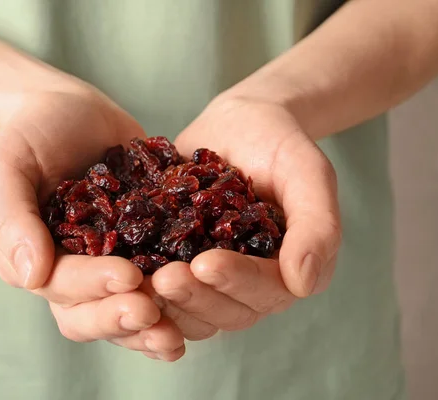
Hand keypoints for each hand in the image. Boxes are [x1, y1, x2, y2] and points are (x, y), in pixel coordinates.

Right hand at [0, 90, 183, 360]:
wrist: (75, 111)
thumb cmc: (32, 134)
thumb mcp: (6, 166)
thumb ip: (11, 218)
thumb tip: (31, 277)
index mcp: (39, 260)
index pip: (62, 287)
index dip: (93, 287)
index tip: (128, 275)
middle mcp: (77, 272)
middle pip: (94, 315)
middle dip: (121, 318)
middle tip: (152, 311)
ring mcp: (114, 264)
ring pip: (128, 311)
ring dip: (152, 326)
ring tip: (177, 332)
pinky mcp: (148, 248)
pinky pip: (163, 282)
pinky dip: (181, 299)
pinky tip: (206, 298)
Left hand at [151, 96, 341, 339]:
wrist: (239, 124)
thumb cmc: (279, 142)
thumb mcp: (307, 173)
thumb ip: (317, 225)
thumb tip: (304, 283)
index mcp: (289, 269)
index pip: (268, 291)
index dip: (237, 282)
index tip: (207, 263)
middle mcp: (252, 284)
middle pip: (227, 312)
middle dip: (195, 297)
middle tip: (163, 278)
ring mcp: (214, 279)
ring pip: (193, 312)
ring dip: (167, 303)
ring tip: (137, 281)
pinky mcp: (181, 265)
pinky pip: (164, 291)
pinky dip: (143, 291)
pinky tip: (120, 276)